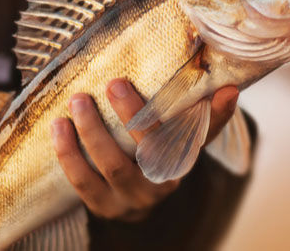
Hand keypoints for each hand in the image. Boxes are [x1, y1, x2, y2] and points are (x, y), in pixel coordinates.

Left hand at [51, 80, 238, 222]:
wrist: (134, 199)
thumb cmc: (157, 153)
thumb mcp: (181, 137)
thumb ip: (203, 115)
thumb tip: (231, 88)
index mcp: (183, 162)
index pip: (194, 137)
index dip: (209, 115)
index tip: (219, 89)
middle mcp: (161, 185)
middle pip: (149, 153)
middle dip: (130, 116)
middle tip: (113, 83)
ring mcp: (130, 200)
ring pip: (112, 167)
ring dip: (92, 133)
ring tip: (77, 101)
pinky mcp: (102, 207)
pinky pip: (83, 182)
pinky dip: (68, 154)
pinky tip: (58, 127)